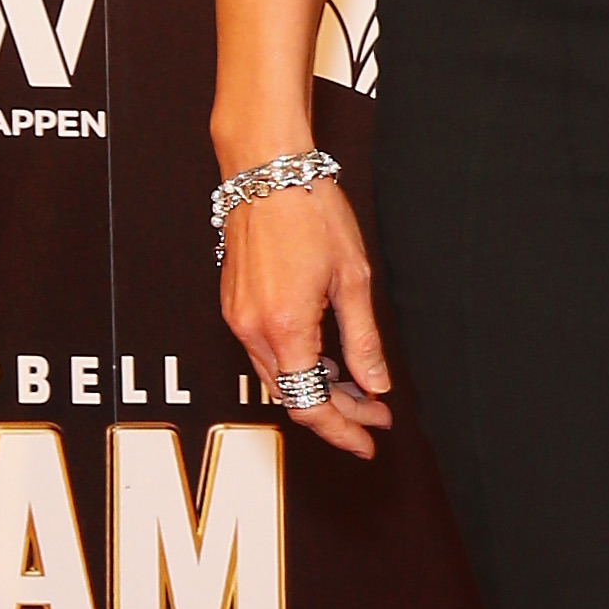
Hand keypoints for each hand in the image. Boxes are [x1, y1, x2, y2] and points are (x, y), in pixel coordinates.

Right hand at [219, 175, 394, 456]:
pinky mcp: (234, 305)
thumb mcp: (352, 278)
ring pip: (277, 379)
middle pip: (292, 398)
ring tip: (357, 390)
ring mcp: (237, 317)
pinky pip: (265, 354)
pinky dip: (296, 367)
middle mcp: (252, 329)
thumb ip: (362, 340)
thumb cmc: (309, 209)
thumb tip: (375, 384)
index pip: (311, 406)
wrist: (266, 169)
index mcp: (285, 327)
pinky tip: (325, 361)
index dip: (344, 430)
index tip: (370, 439)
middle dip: (337, 414)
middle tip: (375, 413)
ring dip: (316, 392)